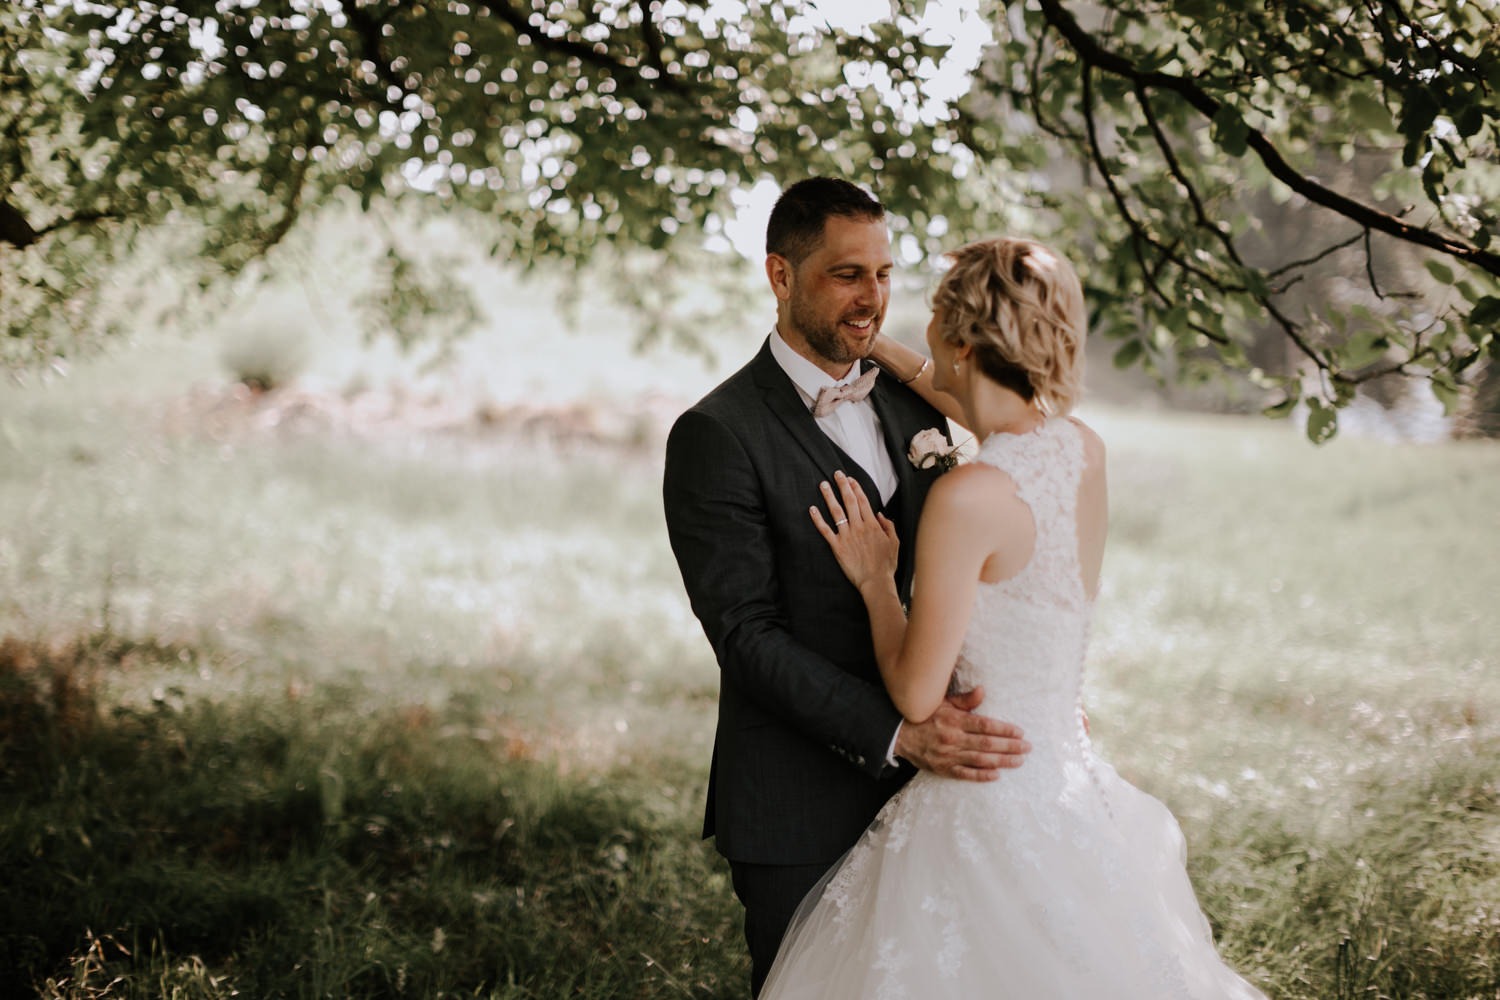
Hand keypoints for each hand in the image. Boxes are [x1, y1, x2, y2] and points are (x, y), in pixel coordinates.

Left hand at [809, 471, 898, 593]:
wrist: (876, 581)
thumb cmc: (886, 564)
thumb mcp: (895, 542)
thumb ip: (888, 526)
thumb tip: (879, 513)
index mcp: (872, 525)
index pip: (862, 501)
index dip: (855, 488)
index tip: (850, 479)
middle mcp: (859, 527)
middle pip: (849, 501)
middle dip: (843, 485)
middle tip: (836, 474)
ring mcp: (847, 536)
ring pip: (837, 512)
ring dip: (829, 497)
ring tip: (823, 485)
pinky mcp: (837, 546)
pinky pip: (825, 530)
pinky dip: (818, 519)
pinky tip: (812, 509)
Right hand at [894, 687, 1030, 781]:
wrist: (899, 735)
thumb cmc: (925, 716)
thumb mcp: (943, 703)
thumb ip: (965, 700)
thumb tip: (983, 691)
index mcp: (953, 720)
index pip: (984, 725)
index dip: (1003, 729)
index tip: (1019, 732)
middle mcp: (952, 739)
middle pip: (986, 744)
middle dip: (1010, 746)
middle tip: (1027, 748)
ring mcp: (948, 756)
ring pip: (980, 760)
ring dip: (1002, 761)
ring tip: (1019, 761)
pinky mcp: (943, 769)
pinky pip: (965, 774)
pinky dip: (981, 775)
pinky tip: (997, 775)